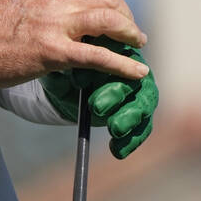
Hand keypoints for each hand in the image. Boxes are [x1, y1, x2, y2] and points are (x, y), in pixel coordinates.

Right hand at [0, 0, 148, 91]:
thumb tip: (66, 8)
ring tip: (137, 44)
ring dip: (130, 33)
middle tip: (130, 31)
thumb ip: (45, 0)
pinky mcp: (54, 52)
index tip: (117, 11)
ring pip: (109, 20)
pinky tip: (138, 71)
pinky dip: (124, 63)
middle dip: (126, 14)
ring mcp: (55, 24)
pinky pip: (99, 55)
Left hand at [40, 39, 157, 158]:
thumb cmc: (65, 73)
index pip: (115, 52)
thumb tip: (58, 76)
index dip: (100, 65)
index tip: (78, 82)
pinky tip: (117, 151)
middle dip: (115, 92)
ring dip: (128, 116)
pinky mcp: (141, 112)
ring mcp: (140, 90)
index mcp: (113, 49)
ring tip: (113, 129)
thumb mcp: (57, 72)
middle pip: (133, 77)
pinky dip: (132, 140)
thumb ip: (58, 74)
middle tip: (95, 106)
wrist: (69, 90)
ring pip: (142, 102)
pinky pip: (143, 127)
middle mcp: (132, 67)